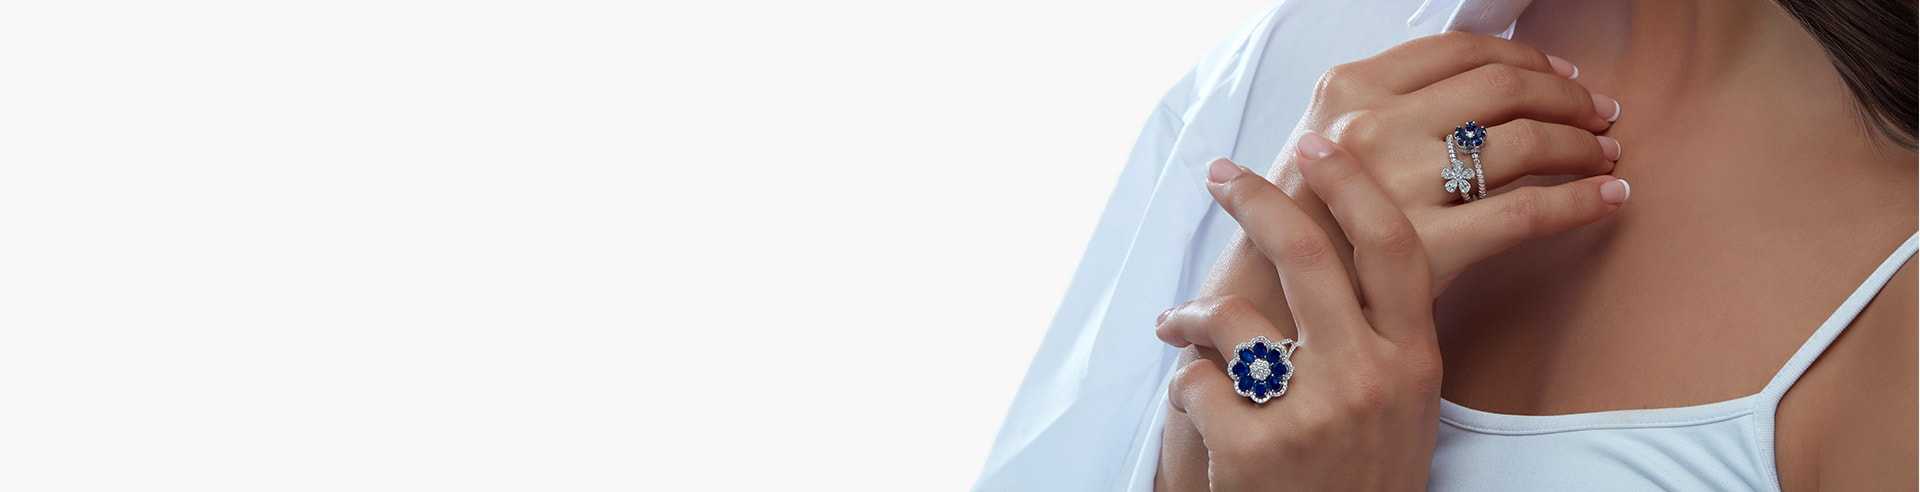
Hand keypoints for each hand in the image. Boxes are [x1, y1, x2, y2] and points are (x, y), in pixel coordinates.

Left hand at [1155, 134, 1447, 489]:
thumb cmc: (1362, 478)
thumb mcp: (1403, 406)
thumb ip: (1380, 333)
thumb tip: (1329, 239)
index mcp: (1414, 362)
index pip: (1391, 247)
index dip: (1352, 186)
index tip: (1319, 144)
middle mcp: (1371, 380)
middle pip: (1308, 254)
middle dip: (1256, 201)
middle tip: (1221, 174)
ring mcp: (1313, 415)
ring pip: (1234, 315)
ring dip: (1191, 312)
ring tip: (1176, 325)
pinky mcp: (1254, 448)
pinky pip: (1195, 379)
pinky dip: (1185, 385)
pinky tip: (1196, 407)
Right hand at [1290, 31, 1626, 289]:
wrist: (1263, 302)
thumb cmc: (1298, 223)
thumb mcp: (1323, 140)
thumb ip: (1383, 106)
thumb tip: (1482, 86)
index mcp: (1348, 89)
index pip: (1459, 50)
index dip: (1525, 57)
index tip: (1560, 74)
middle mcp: (1372, 128)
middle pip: (1501, 88)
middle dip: (1567, 96)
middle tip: (1599, 113)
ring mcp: (1398, 187)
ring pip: (1523, 144)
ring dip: (1581, 144)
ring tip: (1606, 153)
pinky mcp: (1425, 247)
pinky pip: (1526, 213)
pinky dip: (1581, 200)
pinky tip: (1610, 197)